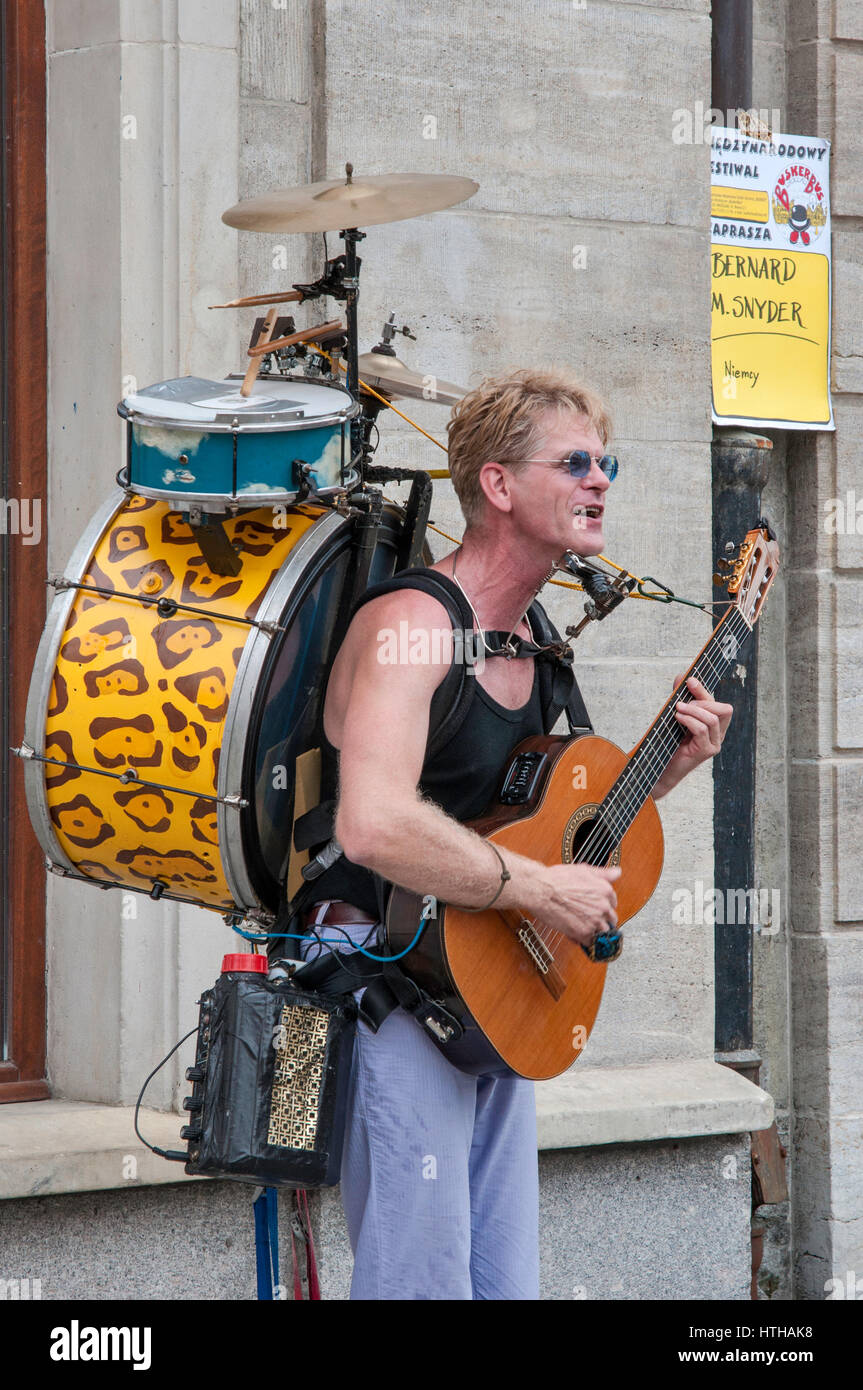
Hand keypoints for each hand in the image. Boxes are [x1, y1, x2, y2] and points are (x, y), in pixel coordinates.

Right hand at [528, 863, 620, 949]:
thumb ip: (603, 873)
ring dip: (595, 932)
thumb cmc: (557, 879)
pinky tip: (575, 934)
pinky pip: (590, 942)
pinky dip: (584, 940)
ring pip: (603, 933)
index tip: (595, 908)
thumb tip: (617, 872)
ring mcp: (595, 921)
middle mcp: (603, 906)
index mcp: (605, 890)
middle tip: (589, 919)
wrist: (540, 890)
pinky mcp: (584, 933)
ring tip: (583, 928)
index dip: (603, 906)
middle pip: (611, 919)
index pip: (613, 904)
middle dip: (602, 920)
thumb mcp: (583, 870)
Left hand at [652, 675, 732, 798]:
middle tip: (681, 703)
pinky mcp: (706, 752)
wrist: (661, 769)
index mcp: (715, 726)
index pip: (719, 705)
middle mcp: (718, 735)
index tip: (689, 680)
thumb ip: (681, 698)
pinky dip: (689, 720)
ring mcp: (714, 744)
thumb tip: (681, 676)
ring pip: (713, 719)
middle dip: (702, 700)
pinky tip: (677, 718)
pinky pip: (702, 730)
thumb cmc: (668, 743)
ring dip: (693, 710)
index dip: (705, 691)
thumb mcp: (676, 717)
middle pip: (724, 709)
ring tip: (677, 710)